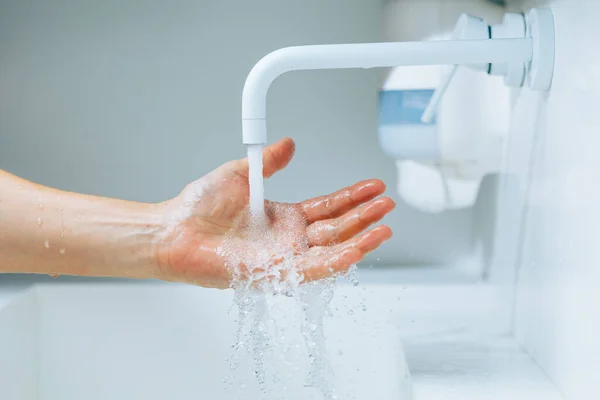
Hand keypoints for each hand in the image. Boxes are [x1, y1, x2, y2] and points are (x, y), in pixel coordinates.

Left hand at [155, 138, 394, 288]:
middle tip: (388, 205)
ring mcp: (283, 257)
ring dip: (359, 241)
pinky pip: (310, 270)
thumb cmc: (199, 205)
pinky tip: (356, 250)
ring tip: (384, 228)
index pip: (327, 207)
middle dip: (364, 217)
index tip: (374, 186)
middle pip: (336, 229)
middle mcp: (288, 239)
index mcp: (283, 217)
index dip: (352, 198)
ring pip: (330, 252)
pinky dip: (335, 261)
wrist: (174, 229)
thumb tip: (290, 143)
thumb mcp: (240, 174)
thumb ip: (268, 161)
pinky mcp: (272, 273)